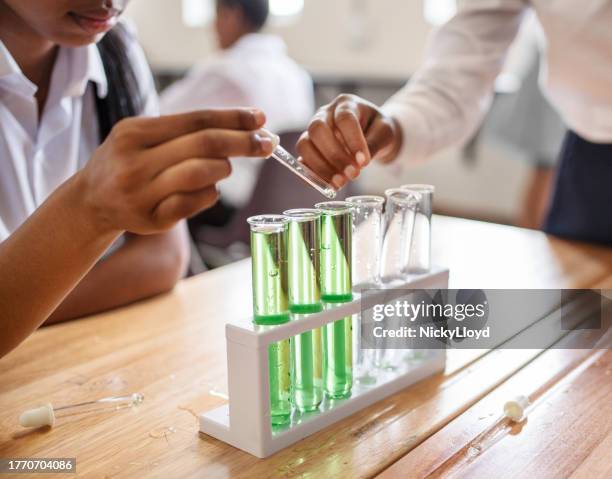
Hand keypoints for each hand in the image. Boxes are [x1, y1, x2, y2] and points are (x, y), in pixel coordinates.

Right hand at [78, 108, 274, 234]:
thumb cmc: (127, 161)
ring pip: (202, 174)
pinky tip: (208, 188)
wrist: (90, 201)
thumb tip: (247, 123)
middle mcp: (135, 163)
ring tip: (224, 166)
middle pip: (204, 145)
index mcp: (134, 132)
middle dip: (243, 142)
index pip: (196, 120)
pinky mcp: (153, 221)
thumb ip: (185, 129)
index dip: (233, 118)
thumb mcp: (142, 135)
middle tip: (267, 143)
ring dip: (224, 167)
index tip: (261, 117)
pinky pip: (196, 202)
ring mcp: (143, 194)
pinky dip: (211, 192)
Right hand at [297, 94, 401, 188]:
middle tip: (352, 174)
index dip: (353, 141)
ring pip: (304, 145)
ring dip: (320, 167)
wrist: (371, 132)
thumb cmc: (377, 129)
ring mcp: (313, 131)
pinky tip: (326, 185)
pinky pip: (301, 161)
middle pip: (317, 129)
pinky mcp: (309, 148)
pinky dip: (311, 175)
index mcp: (346, 104)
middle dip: (334, 156)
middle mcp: (325, 114)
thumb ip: (374, 144)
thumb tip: (358, 165)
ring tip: (339, 183)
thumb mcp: (384, 132)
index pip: (344, 118)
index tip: (364, 162)